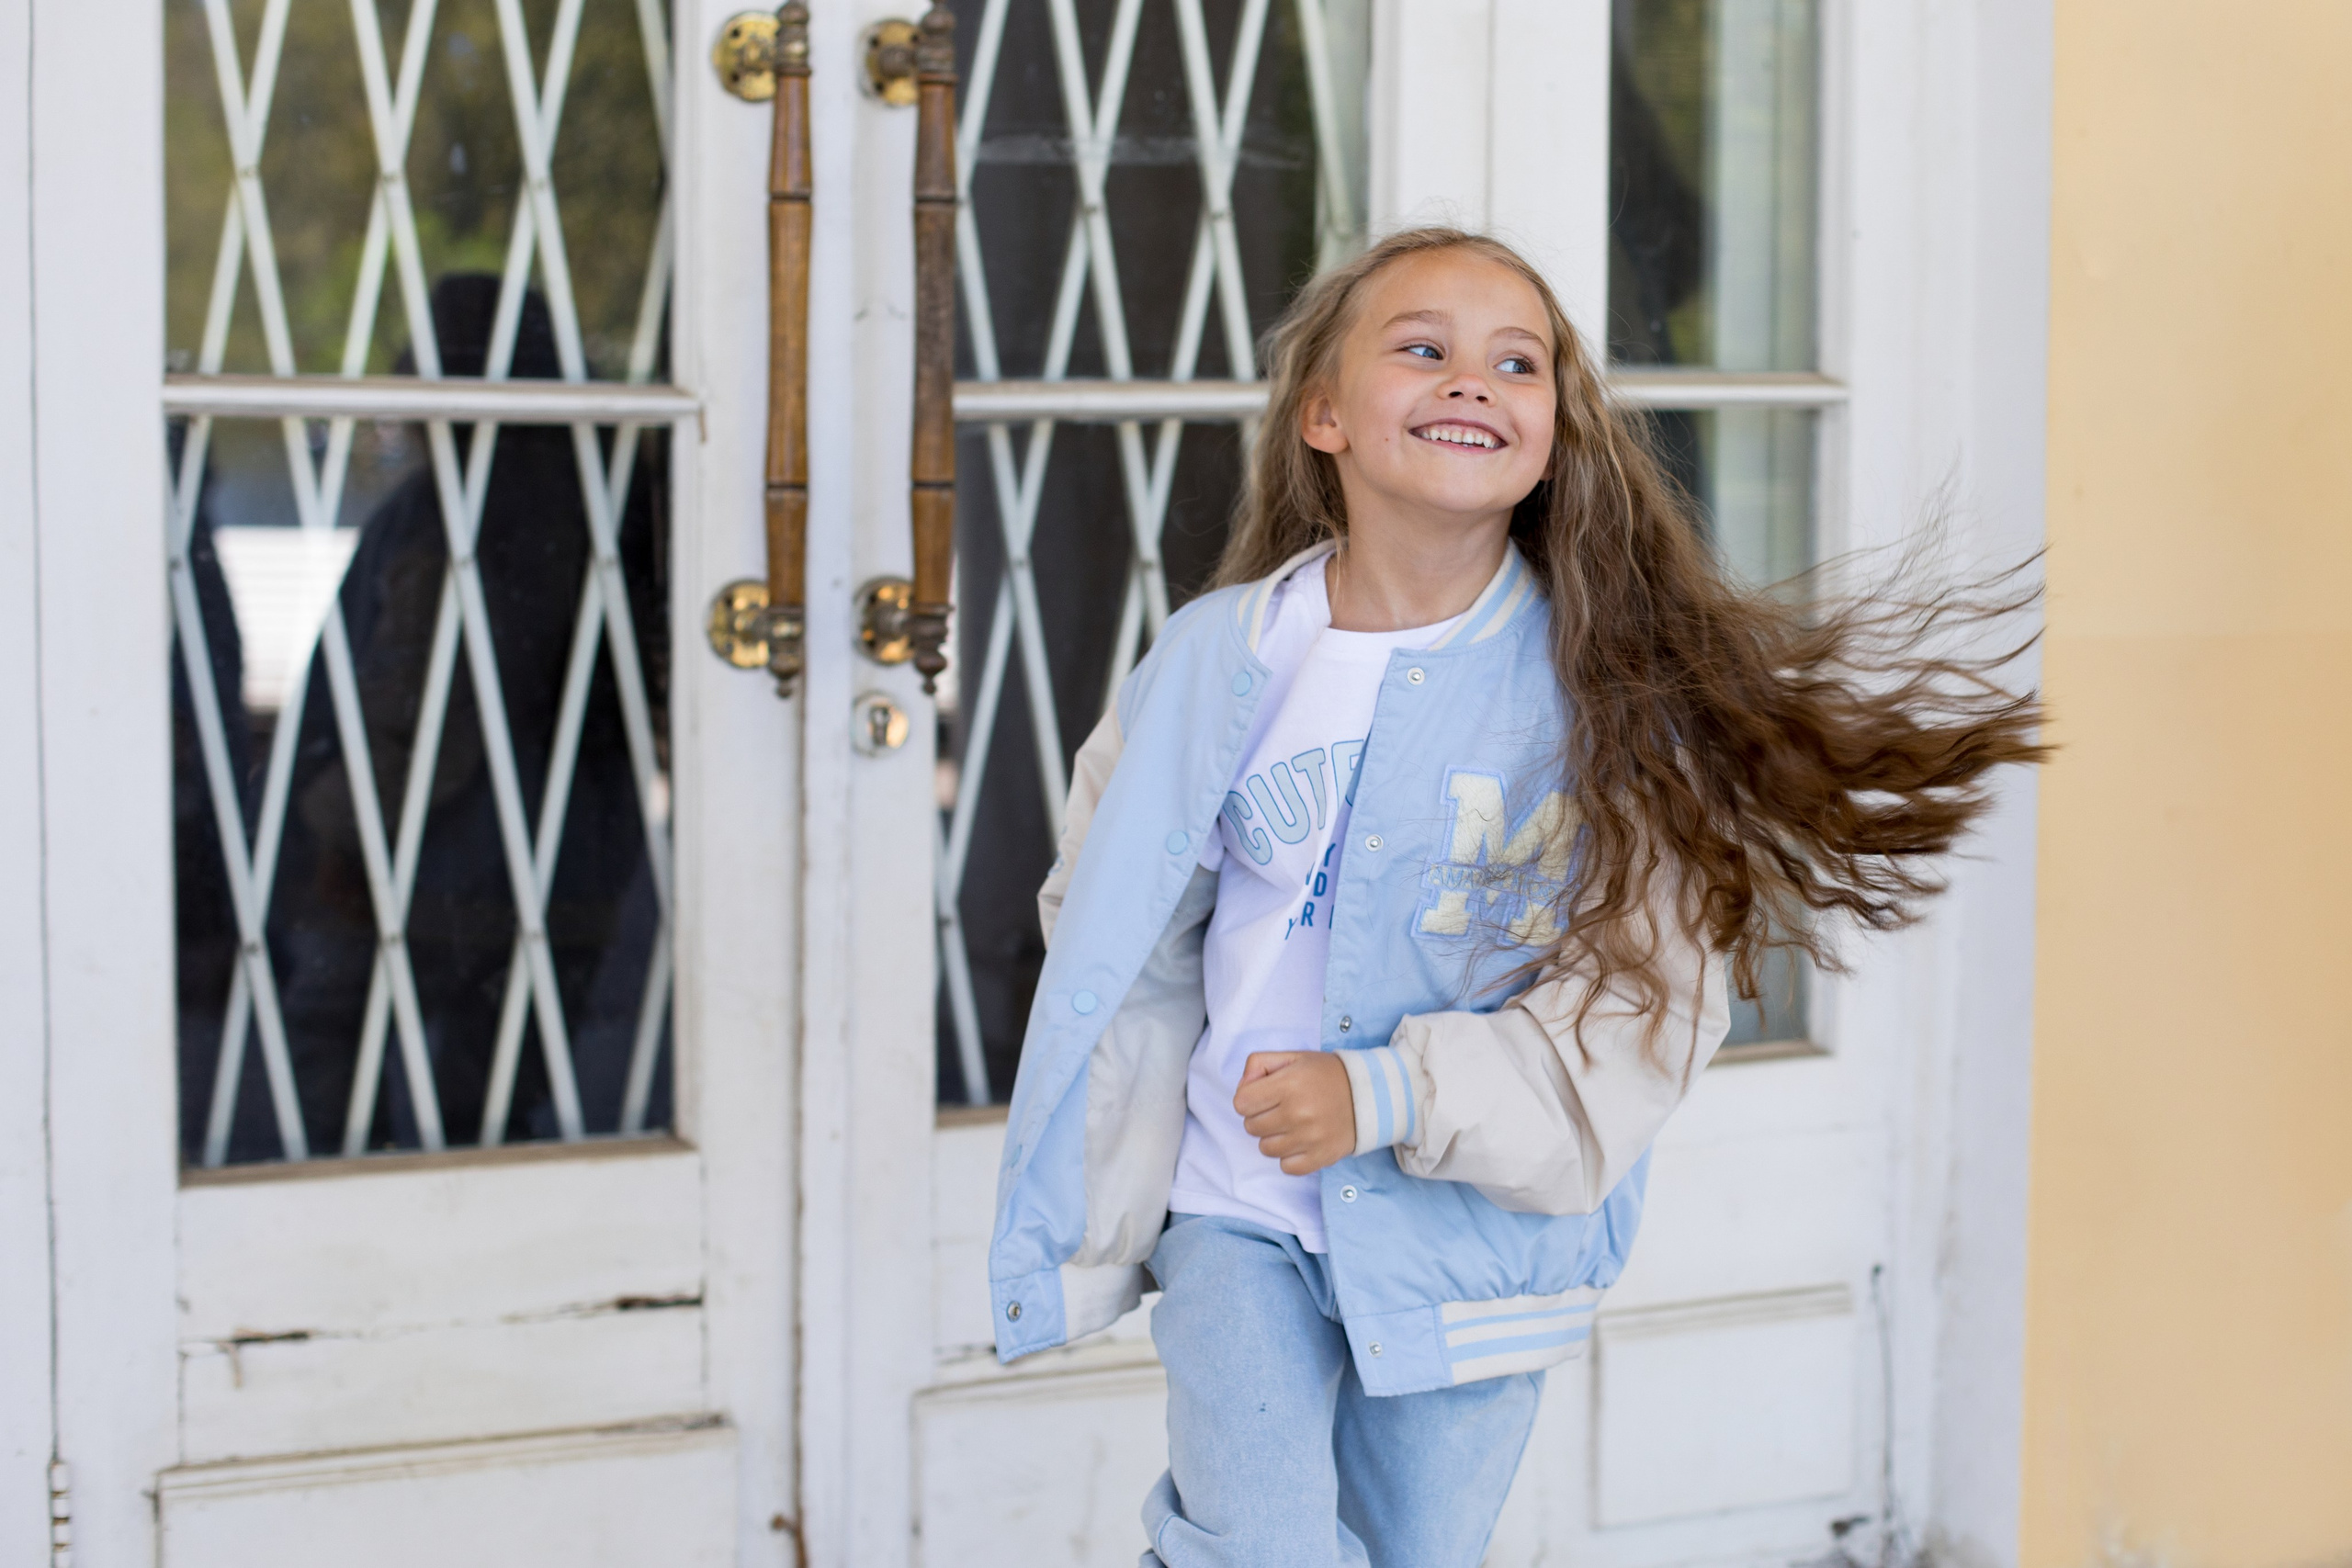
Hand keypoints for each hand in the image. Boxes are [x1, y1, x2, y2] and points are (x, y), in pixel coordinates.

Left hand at [1234, 1051, 1355, 1174]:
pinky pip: (1286, 1167)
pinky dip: (1289, 1157)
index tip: (1265, 1095)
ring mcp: (1309, 1139)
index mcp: (1289, 1084)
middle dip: (1261, 1117)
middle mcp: (1298, 1113)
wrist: (1369, 1095)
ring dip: (1274, 1137)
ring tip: (1292, 1124)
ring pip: (1266, 1149)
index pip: (1241, 1103)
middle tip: (1281, 1108)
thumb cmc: (1326, 1075)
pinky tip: (1301, 1141)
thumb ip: (1259, 1064)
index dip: (1249, 1098)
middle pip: (1251, 1127)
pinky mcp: (1320, 1157)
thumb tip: (1243, 1087)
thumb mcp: (1293, 1057)